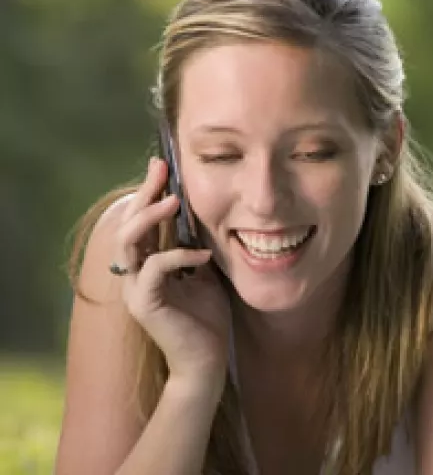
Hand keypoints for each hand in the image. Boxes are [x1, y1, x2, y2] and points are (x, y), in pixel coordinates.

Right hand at [114, 157, 230, 386]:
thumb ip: (197, 250)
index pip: (143, 223)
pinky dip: (179, 256)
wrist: (206, 362)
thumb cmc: (207, 320)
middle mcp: (135, 275)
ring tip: (174, 201)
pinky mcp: (145, 304)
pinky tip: (203, 254)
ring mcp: (136, 290)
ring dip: (150, 218)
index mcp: (148, 266)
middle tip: (161, 168)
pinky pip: (155, 268)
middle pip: (129, 225)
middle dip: (145, 194)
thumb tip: (206, 219)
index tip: (163, 165)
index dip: (150, 193)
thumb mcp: (206, 275)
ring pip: (130, 243)